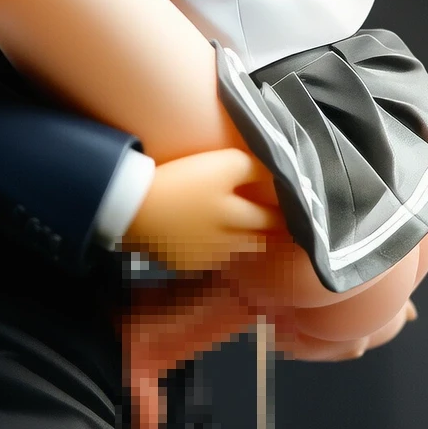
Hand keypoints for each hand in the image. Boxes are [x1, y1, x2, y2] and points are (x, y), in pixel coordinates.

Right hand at [122, 148, 284, 272]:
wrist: (132, 208)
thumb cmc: (179, 179)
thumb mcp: (221, 163)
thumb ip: (253, 168)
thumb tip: (276, 174)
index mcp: (238, 216)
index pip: (273, 217)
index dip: (287, 213)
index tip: (295, 209)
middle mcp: (228, 241)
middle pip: (259, 239)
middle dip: (273, 232)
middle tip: (279, 223)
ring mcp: (206, 257)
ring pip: (237, 251)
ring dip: (246, 243)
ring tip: (248, 232)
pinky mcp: (185, 265)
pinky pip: (210, 260)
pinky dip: (215, 251)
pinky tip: (210, 241)